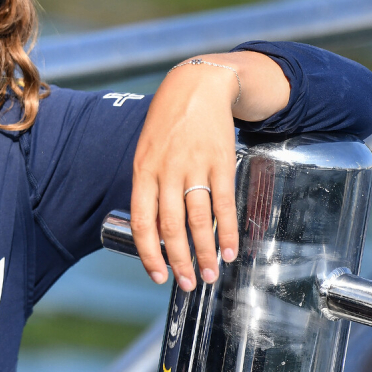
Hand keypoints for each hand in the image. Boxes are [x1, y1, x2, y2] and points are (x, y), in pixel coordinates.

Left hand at [131, 62, 238, 290]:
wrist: (196, 86)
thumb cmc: (168, 124)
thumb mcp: (146, 151)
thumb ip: (150, 187)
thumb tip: (155, 228)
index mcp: (143, 171)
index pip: (142, 221)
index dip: (149, 253)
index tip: (156, 275)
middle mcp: (166, 172)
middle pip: (171, 226)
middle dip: (179, 261)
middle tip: (188, 284)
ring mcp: (194, 167)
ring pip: (198, 219)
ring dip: (205, 252)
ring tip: (210, 273)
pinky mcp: (220, 162)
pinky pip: (224, 203)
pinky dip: (227, 230)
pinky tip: (229, 249)